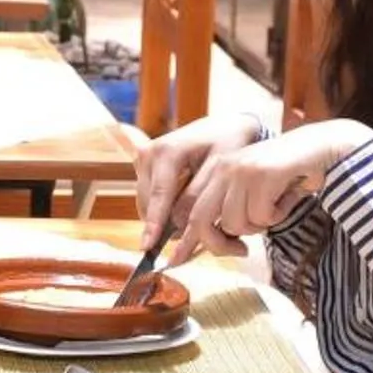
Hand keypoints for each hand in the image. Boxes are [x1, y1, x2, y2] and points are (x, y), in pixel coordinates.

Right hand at [129, 111, 270, 254]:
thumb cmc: (229, 144)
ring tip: (193, 223)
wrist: (227, 125)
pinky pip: (151, 197)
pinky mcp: (145, 165)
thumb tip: (179, 225)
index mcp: (166, 152)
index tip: (147, 248)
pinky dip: (165, 208)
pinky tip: (185, 208)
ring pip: (148, 204)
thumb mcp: (219, 169)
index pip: (159, 198)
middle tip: (193, 242)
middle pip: (149, 204)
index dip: (154, 225)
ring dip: (165, 218)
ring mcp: (144, 159)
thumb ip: (198, 196)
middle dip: (165, 226)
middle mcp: (149, 154)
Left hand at [163, 118, 372, 263]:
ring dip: (258, 225)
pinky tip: (285, 198)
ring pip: (235, 223)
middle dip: (219, 245)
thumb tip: (207, 245)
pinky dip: (277, 215)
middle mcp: (221, 168)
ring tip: (273, 206)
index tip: (179, 260)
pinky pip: (262, 216)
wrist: (319, 148)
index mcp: (213, 172)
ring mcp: (239, 170)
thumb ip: (228, 215)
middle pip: (202, 222)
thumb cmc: (284, 178)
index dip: (185, 240)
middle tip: (242, 251)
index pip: (188, 212)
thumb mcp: (249, 195)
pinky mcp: (261, 173)